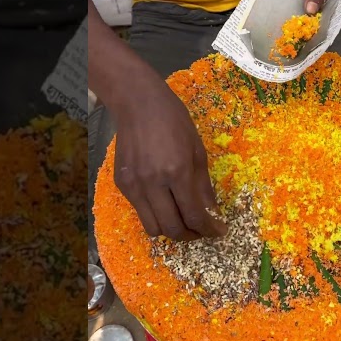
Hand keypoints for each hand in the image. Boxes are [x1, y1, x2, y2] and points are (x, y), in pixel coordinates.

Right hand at [113, 78, 227, 240]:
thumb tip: (212, 212)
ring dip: (171, 230)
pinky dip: (155, 215)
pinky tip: (165, 204)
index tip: (218, 231)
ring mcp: (134, 186)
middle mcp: (153, 183)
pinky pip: (140, 212)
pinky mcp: (122, 184)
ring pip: (153, 227)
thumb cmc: (174, 121)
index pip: (194, 215)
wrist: (138, 104)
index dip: (208, 229)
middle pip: (173, 228)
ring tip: (183, 221)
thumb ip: (203, 185)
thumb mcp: (197, 150)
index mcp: (177, 172)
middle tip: (201, 231)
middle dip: (191, 236)